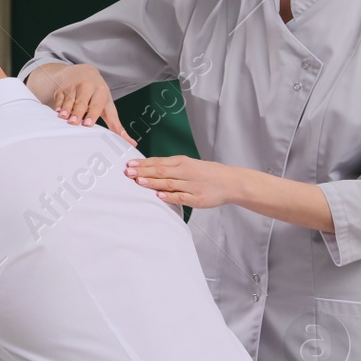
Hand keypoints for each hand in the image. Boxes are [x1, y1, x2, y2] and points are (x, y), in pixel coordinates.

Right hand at [29, 63, 133, 143]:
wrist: (83, 71)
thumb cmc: (97, 94)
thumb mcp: (108, 106)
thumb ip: (117, 125)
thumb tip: (131, 143)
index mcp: (101, 91)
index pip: (96, 103)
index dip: (92, 113)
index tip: (88, 123)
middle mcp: (87, 86)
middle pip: (81, 102)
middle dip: (77, 112)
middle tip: (73, 122)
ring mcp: (73, 86)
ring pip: (68, 99)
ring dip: (65, 109)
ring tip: (63, 117)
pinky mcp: (61, 87)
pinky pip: (59, 97)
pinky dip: (58, 105)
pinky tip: (58, 111)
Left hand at [125, 155, 246, 208]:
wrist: (232, 182)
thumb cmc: (209, 173)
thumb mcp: (190, 164)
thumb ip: (172, 166)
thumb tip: (150, 167)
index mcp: (184, 162)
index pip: (160, 162)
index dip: (144, 163)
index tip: (130, 164)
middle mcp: (187, 172)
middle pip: (162, 171)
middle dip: (144, 172)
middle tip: (129, 172)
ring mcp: (192, 186)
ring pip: (169, 183)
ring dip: (153, 183)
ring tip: (139, 182)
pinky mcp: (197, 199)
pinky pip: (181, 197)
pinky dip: (170, 196)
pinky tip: (159, 196)